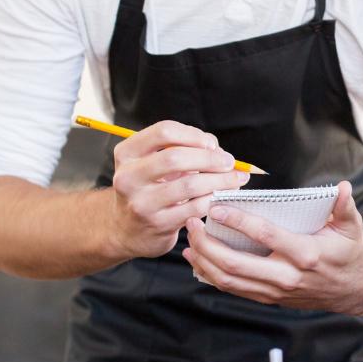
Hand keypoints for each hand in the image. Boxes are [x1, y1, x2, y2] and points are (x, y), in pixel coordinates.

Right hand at [108, 122, 250, 259]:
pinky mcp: (158, 224)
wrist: (128, 230)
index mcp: (127, 153)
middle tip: (229, 162)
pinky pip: (195, 207)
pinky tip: (224, 195)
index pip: (163, 132)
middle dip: (210, 157)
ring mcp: (141, 202)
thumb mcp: (154, 164)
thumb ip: (182, 149)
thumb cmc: (149, 188)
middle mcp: (128, 177)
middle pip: (175, 157)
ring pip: (189, 184)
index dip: (193, 134)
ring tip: (236, 178)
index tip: (212, 143)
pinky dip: (214, 198)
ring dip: (220, 180)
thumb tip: (217, 149)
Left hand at [182, 182, 362, 313]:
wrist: (353, 290)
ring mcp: (275, 291)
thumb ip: (344, 206)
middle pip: (235, 263)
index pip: (264, 235)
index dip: (237, 221)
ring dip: (203, 261)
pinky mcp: (269, 298)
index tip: (216, 208)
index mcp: (305, 254)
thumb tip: (342, 187)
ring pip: (228, 280)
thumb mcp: (351, 227)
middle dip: (207, 243)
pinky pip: (233, 289)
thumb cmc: (348, 253)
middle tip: (193, 223)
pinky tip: (198, 260)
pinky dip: (211, 275)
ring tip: (190, 240)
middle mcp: (286, 276)